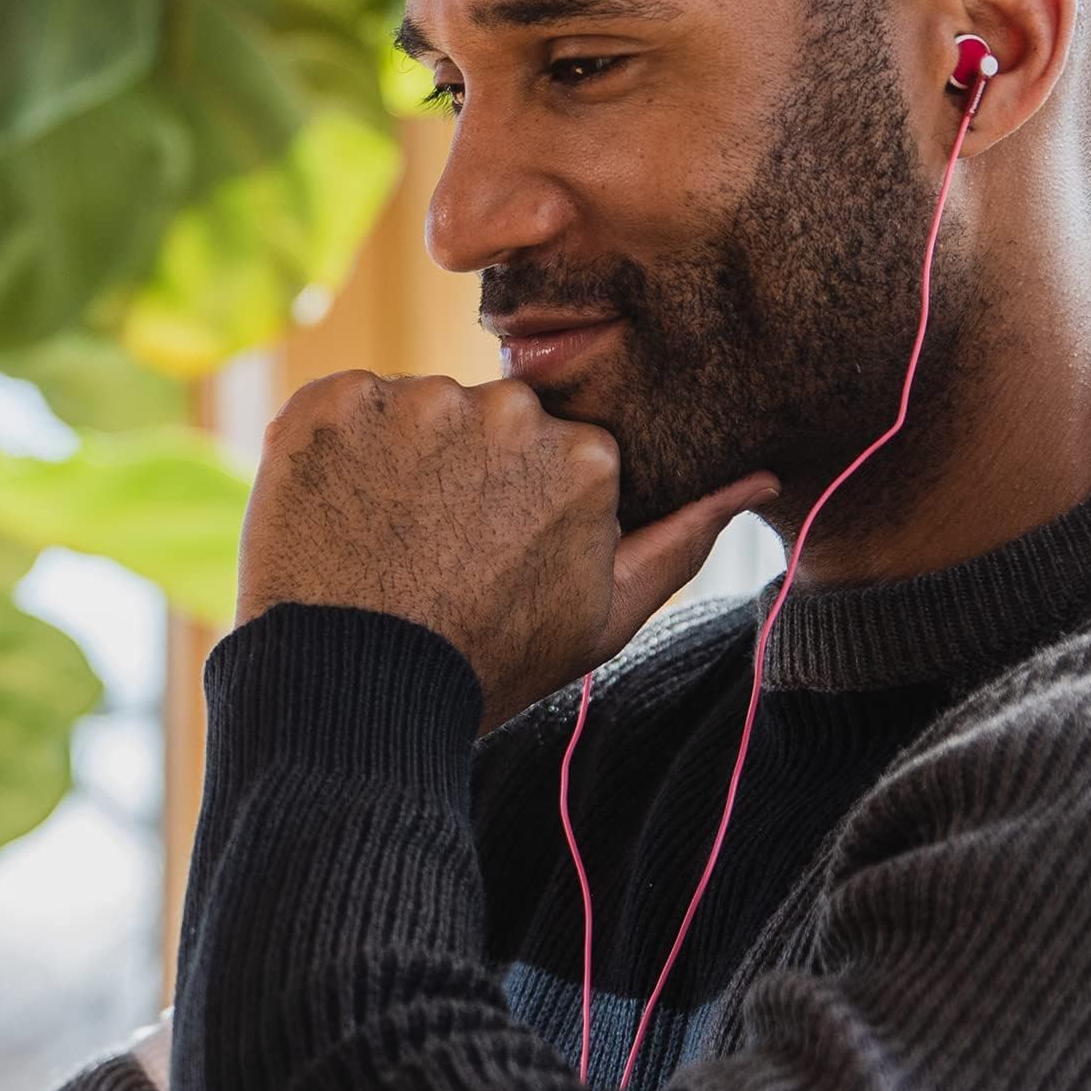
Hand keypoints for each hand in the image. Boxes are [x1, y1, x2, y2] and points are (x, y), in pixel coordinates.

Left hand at [236, 371, 777, 731]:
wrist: (354, 689)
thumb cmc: (491, 658)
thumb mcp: (607, 613)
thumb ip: (684, 537)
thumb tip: (758, 476)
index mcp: (585, 454)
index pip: (554, 446)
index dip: (521, 500)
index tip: (490, 551)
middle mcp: (508, 409)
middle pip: (490, 417)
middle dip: (468, 466)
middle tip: (435, 544)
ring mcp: (416, 401)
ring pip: (420, 407)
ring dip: (403, 454)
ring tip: (385, 535)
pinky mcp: (332, 401)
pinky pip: (346, 401)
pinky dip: (340, 446)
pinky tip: (341, 511)